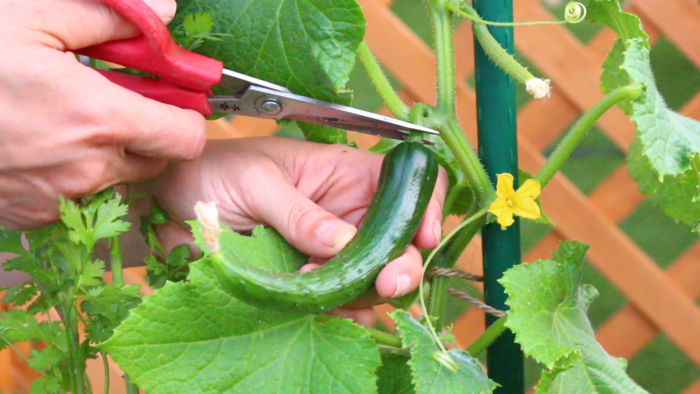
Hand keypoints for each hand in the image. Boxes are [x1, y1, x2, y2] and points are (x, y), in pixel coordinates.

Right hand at [0, 0, 205, 229]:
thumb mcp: (32, 17)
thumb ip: (109, 16)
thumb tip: (163, 11)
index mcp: (101, 120)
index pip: (187, 137)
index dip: (187, 116)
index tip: (174, 98)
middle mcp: (89, 169)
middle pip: (155, 159)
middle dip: (148, 132)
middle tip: (118, 102)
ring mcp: (60, 198)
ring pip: (116, 179)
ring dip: (109, 154)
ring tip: (69, 120)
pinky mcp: (33, 216)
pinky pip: (78, 198)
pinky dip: (73, 174)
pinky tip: (41, 145)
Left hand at [149, 137, 448, 325]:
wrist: (168, 204)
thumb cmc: (212, 171)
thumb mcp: (256, 182)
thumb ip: (299, 213)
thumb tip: (343, 243)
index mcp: (343, 173)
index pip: (404, 185)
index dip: (423, 207)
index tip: (422, 236)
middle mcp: (345, 212)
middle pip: (396, 240)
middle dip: (398, 264)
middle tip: (383, 283)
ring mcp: (328, 250)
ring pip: (370, 277)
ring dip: (359, 291)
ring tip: (322, 290)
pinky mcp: (307, 280)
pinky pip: (338, 301)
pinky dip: (338, 311)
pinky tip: (321, 310)